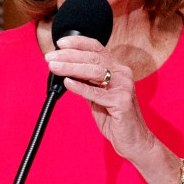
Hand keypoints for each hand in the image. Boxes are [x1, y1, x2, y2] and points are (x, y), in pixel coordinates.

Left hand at [45, 35, 155, 160]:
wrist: (133, 140)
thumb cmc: (114, 117)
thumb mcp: (98, 95)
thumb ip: (86, 81)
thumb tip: (65, 69)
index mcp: (117, 69)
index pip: (97, 48)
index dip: (78, 43)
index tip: (60, 43)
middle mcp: (122, 74)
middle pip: (93, 58)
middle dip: (69, 56)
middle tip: (50, 58)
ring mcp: (124, 87)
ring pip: (95, 71)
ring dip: (71, 67)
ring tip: (54, 67)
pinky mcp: (122, 102)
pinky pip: (97, 93)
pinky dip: (81, 86)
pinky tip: (68, 83)